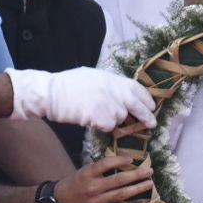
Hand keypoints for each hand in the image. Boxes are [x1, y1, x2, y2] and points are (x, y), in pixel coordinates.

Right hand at [7, 67, 155, 129]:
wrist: (50, 93)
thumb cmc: (67, 84)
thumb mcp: (93, 76)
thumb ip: (109, 85)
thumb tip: (122, 93)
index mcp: (112, 78)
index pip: (137, 88)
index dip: (146, 98)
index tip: (151, 106)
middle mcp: (114, 90)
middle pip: (137, 106)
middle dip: (146, 116)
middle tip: (152, 124)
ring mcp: (108, 104)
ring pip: (120, 118)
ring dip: (114, 120)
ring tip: (97, 113)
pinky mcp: (101, 117)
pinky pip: (108, 126)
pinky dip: (102, 126)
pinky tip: (90, 119)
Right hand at [52, 155, 152, 202]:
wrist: (60, 201)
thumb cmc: (75, 183)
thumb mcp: (84, 171)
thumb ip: (101, 168)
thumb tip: (124, 164)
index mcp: (88, 173)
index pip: (107, 164)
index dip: (121, 160)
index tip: (132, 159)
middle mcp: (93, 187)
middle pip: (119, 180)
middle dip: (136, 175)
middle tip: (149, 171)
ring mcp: (98, 202)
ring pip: (122, 195)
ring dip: (138, 189)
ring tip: (149, 184)